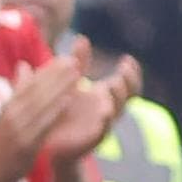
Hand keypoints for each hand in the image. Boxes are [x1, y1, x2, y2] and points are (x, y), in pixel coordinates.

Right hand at [0, 50, 87, 181]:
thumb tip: (23, 65)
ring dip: (59, 88)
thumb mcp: (6, 114)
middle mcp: (12, 113)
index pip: (30, 83)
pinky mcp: (25, 143)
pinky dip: (54, 110)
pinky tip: (68, 101)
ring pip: (40, 103)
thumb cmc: (0, 145)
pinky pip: (42, 123)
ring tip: (76, 75)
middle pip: (36, 90)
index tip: (64, 58)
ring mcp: (18, 128)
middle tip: (74, 61)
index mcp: (9, 106)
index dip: (48, 70)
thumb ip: (17, 91)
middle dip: (56, 75)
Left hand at [40, 43, 141, 161]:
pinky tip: (104, 113)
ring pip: (117, 111)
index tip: (128, 59)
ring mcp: (101, 124)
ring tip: (112, 84)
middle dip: (129, 81)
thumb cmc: (63, 112)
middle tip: (124, 68)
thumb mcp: (70, 83)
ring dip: (117, 97)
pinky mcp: (91, 139)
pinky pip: (102, 131)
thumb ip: (78, 62)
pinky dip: (105, 122)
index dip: (132, 72)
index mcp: (103, 95)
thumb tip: (82, 37)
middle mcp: (107, 109)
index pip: (127, 82)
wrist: (49, 145)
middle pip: (128, 94)